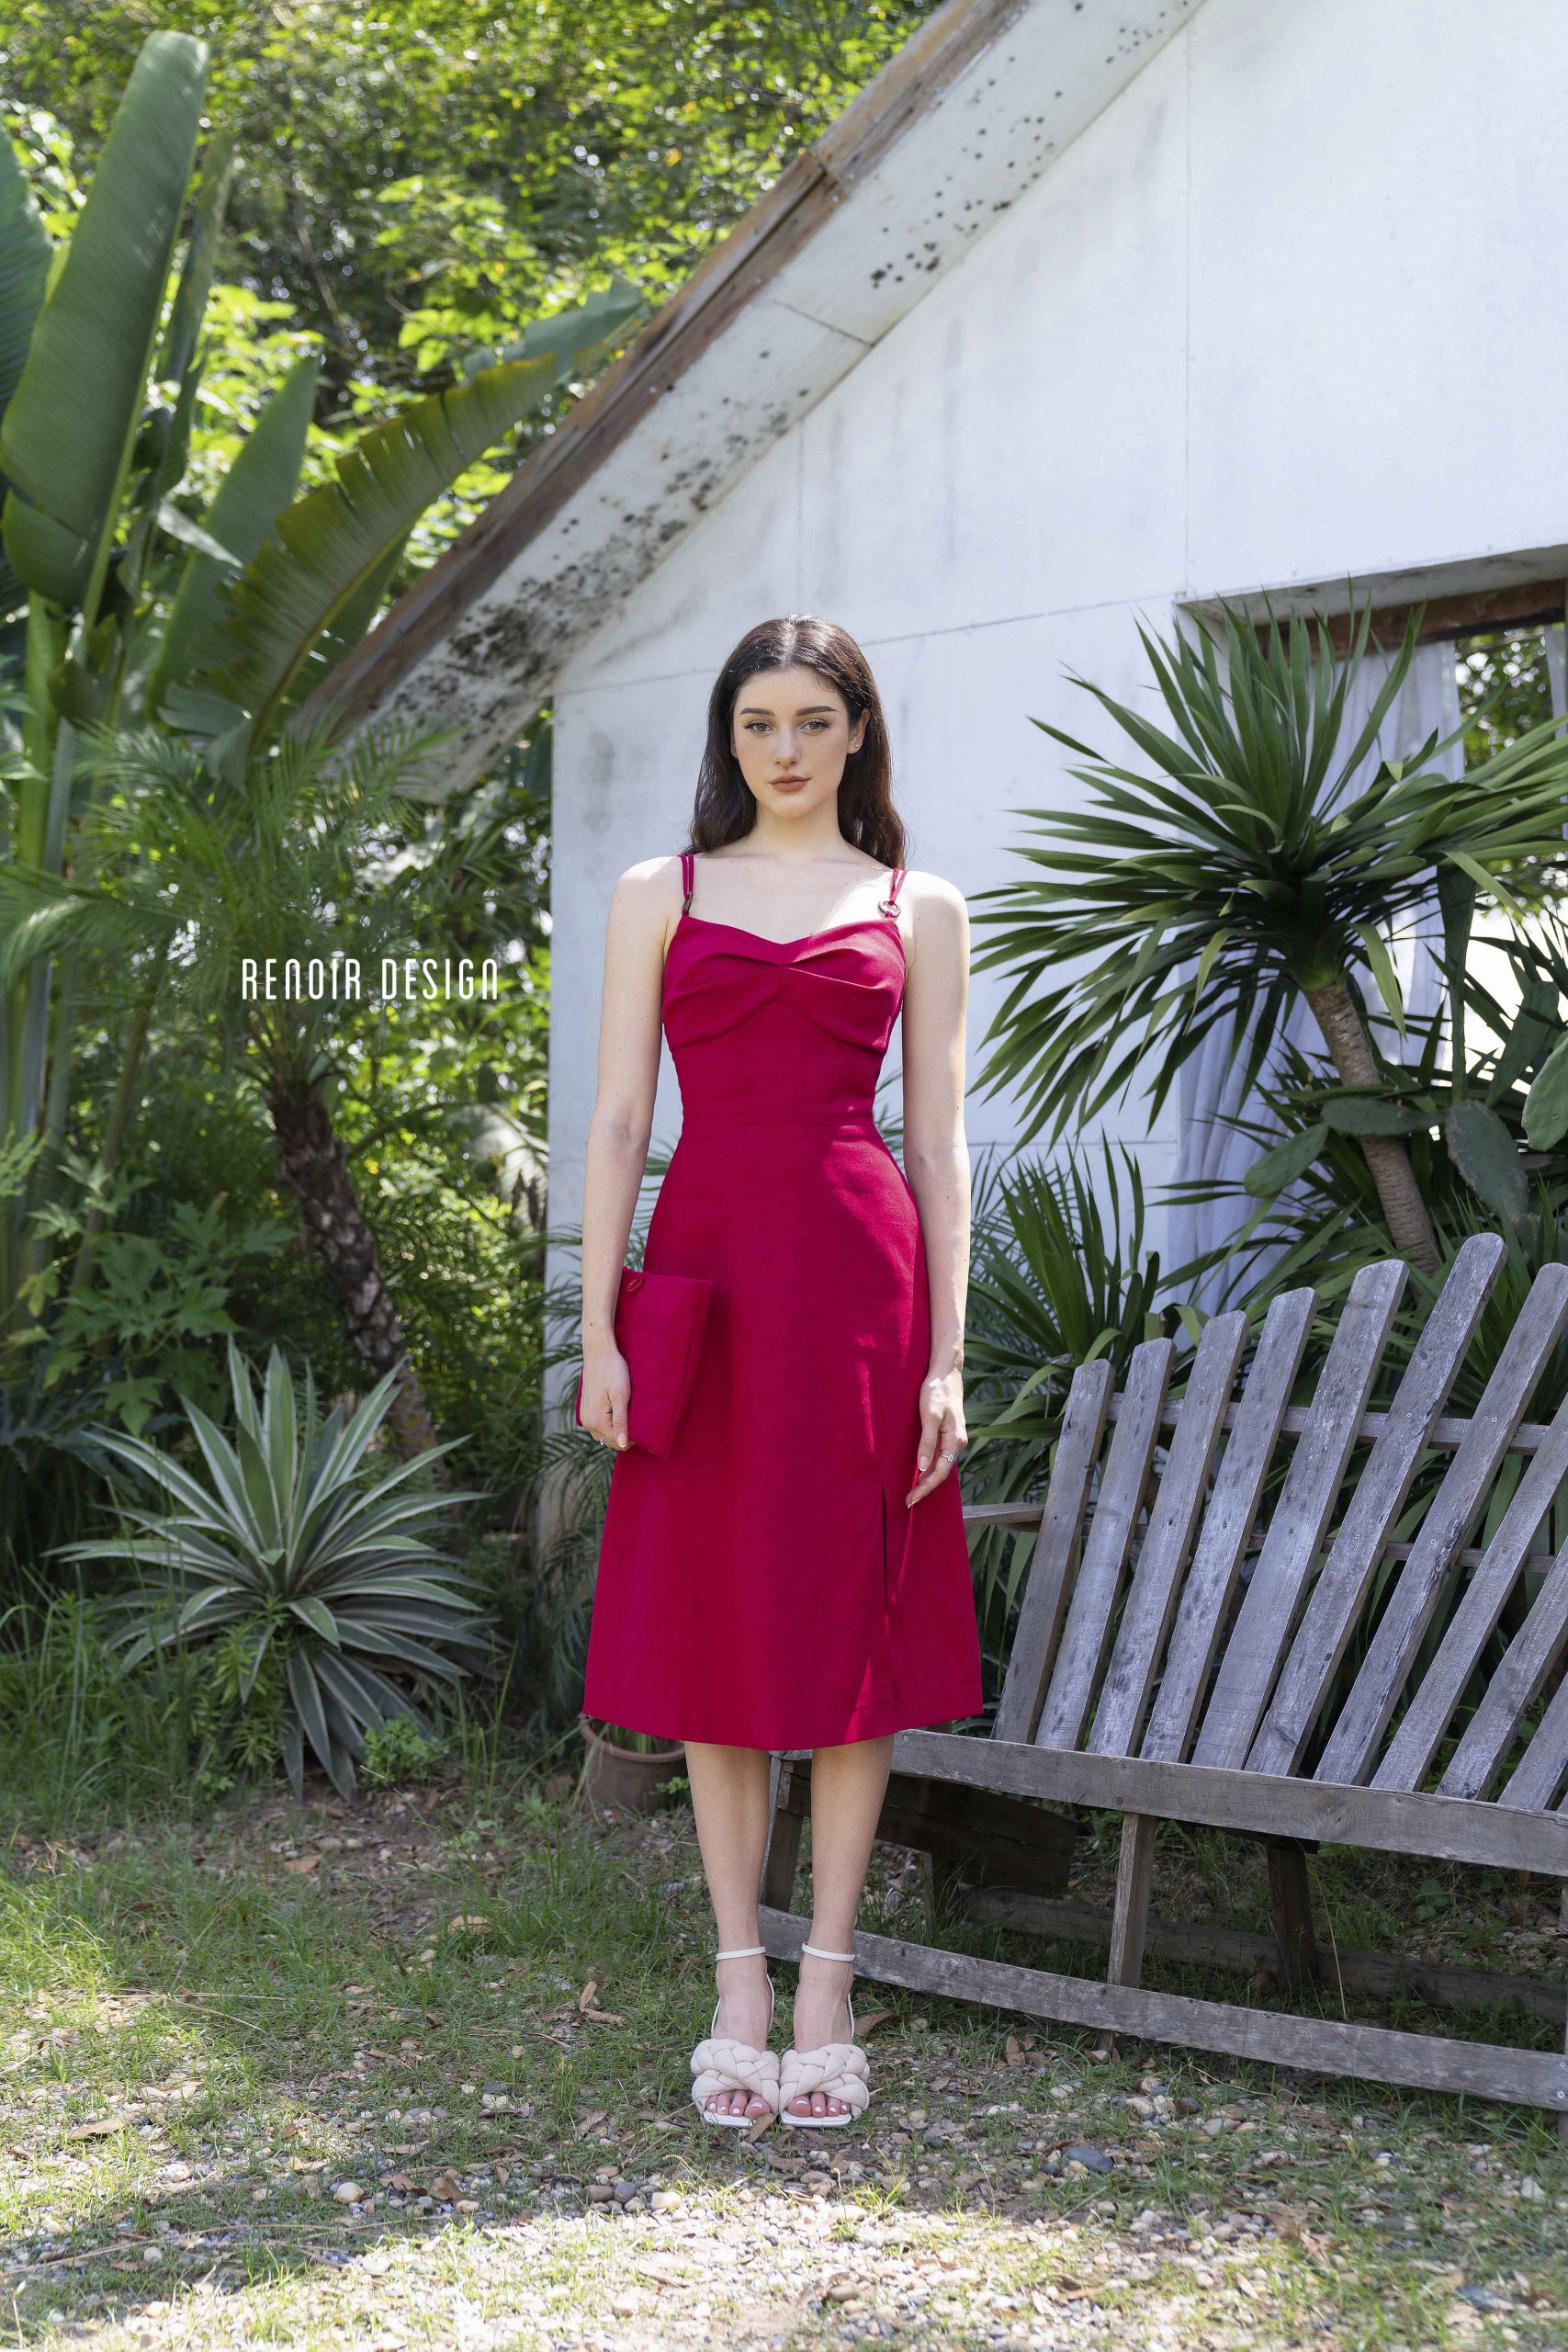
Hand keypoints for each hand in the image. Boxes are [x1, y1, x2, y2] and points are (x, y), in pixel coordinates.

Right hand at [579, 1345, 631, 1449]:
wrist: (599, 1353)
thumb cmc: (613, 1371)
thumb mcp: (621, 1396)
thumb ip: (621, 1421)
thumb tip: (623, 1444)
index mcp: (596, 1421)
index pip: (619, 1444)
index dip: (634, 1438)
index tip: (644, 1426)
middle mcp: (587, 1422)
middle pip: (611, 1441)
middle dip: (625, 1435)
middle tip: (637, 1418)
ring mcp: (585, 1417)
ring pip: (605, 1434)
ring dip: (616, 1430)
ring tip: (628, 1413)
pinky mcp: (586, 1410)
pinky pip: (599, 1425)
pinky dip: (609, 1423)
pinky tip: (618, 1410)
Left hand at [906, 1368, 965, 1505]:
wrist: (946, 1374)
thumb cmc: (937, 1392)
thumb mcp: (929, 1416)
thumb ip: (927, 1442)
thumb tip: (922, 1467)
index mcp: (954, 1441)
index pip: (939, 1473)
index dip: (925, 1488)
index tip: (910, 1499)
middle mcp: (957, 1443)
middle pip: (941, 1473)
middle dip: (925, 1488)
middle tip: (907, 1501)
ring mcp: (954, 1439)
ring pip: (941, 1466)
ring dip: (927, 1480)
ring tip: (912, 1491)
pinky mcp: (948, 1434)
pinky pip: (940, 1457)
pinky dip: (930, 1468)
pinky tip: (920, 1472)